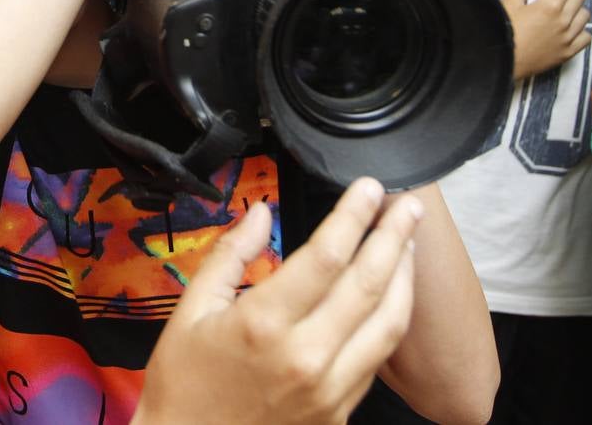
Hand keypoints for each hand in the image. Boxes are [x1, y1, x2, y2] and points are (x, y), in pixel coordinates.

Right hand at [133, 179, 421, 424]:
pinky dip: (389, 323)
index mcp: (263, 324)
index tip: (369, 188)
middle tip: (409, 206)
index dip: (353, 215)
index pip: (326, 256)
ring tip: (408, 247)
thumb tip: (261, 214)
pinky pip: (375, 360)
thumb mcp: (190, 311)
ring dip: (404, 280)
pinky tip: (388, 300)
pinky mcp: (338, 414)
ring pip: (388, 326)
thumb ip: (229, 256)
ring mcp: (328, 390)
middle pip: (369, 285)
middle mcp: (305, 357)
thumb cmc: (183, 384)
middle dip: (394, 237)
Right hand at [502, 0, 590, 79]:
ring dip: (574, 10)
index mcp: (550, 5)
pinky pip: (585, 37)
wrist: (499, 60)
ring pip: (585, 15)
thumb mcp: (508, 2)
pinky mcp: (567, 53)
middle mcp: (564, 20)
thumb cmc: (500, 30)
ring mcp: (567, 38)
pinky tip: (567, 30)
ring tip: (559, 14)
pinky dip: (580, 31)